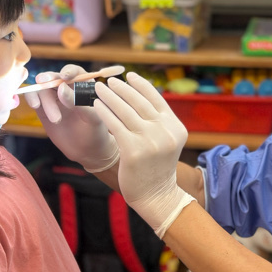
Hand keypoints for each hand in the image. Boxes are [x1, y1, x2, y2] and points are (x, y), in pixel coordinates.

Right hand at [24, 64, 118, 172]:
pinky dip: (31, 97)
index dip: (68, 71)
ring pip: (42, 88)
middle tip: (43, 84)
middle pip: (54, 77)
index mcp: (84, 86)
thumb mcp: (93, 118)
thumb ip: (79, 103)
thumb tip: (61, 88)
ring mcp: (53, 97)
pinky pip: (33, 97)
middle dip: (48, 80)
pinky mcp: (42, 108)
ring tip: (56, 120)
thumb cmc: (95, 131)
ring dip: (44, 99)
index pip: (74, 72)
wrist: (86, 150)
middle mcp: (67, 88)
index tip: (64, 78)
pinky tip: (35, 105)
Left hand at [93, 72, 194, 237]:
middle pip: (139, 101)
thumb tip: (139, 96)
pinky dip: (104, 112)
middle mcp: (165, 131)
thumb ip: (158, 121)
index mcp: (175, 127)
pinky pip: (114, 124)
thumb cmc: (156, 168)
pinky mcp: (133, 150)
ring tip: (98, 89)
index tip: (129, 76)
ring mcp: (150, 140)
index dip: (141, 84)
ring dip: (109, 96)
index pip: (156, 98)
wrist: (156, 196)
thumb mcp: (165, 142)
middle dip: (121, 88)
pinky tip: (96, 105)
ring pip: (125, 110)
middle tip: (108, 80)